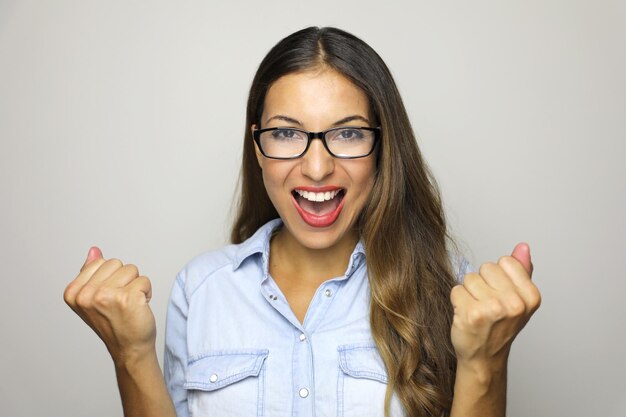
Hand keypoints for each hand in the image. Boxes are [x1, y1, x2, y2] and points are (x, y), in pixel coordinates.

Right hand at [64, 247, 156, 364]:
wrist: (129, 348)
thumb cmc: (114, 323)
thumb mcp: (94, 297)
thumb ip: (92, 272)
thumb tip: (94, 251)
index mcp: (73, 292)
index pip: (100, 261)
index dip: (110, 277)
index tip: (107, 298)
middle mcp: (86, 294)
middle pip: (116, 263)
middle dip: (124, 279)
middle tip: (120, 302)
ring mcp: (105, 296)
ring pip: (131, 269)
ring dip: (135, 285)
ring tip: (129, 304)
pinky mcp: (127, 298)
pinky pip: (144, 280)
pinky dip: (146, 292)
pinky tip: (138, 308)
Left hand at [450, 243, 540, 368]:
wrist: (484, 357)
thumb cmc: (500, 326)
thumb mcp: (518, 299)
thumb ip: (521, 271)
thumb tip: (522, 247)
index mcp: (530, 297)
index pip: (505, 261)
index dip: (498, 276)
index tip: (501, 294)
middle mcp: (515, 303)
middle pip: (486, 267)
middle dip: (482, 282)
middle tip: (487, 304)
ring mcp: (493, 309)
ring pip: (469, 278)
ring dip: (469, 292)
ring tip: (477, 310)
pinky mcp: (472, 315)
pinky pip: (456, 290)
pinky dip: (458, 301)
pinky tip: (466, 316)